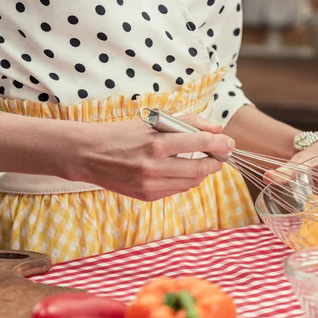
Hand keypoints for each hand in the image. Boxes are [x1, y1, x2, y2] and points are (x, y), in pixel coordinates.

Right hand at [71, 114, 233, 200]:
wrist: (88, 155)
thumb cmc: (121, 134)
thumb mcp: (153, 121)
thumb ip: (186, 122)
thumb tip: (216, 128)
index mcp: (156, 143)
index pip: (200, 142)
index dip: (220, 143)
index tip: (229, 143)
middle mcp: (154, 167)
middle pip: (201, 168)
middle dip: (215, 162)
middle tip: (219, 155)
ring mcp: (150, 185)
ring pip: (192, 182)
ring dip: (202, 172)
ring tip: (202, 162)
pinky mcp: (147, 196)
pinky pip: (177, 190)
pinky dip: (185, 180)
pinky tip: (182, 171)